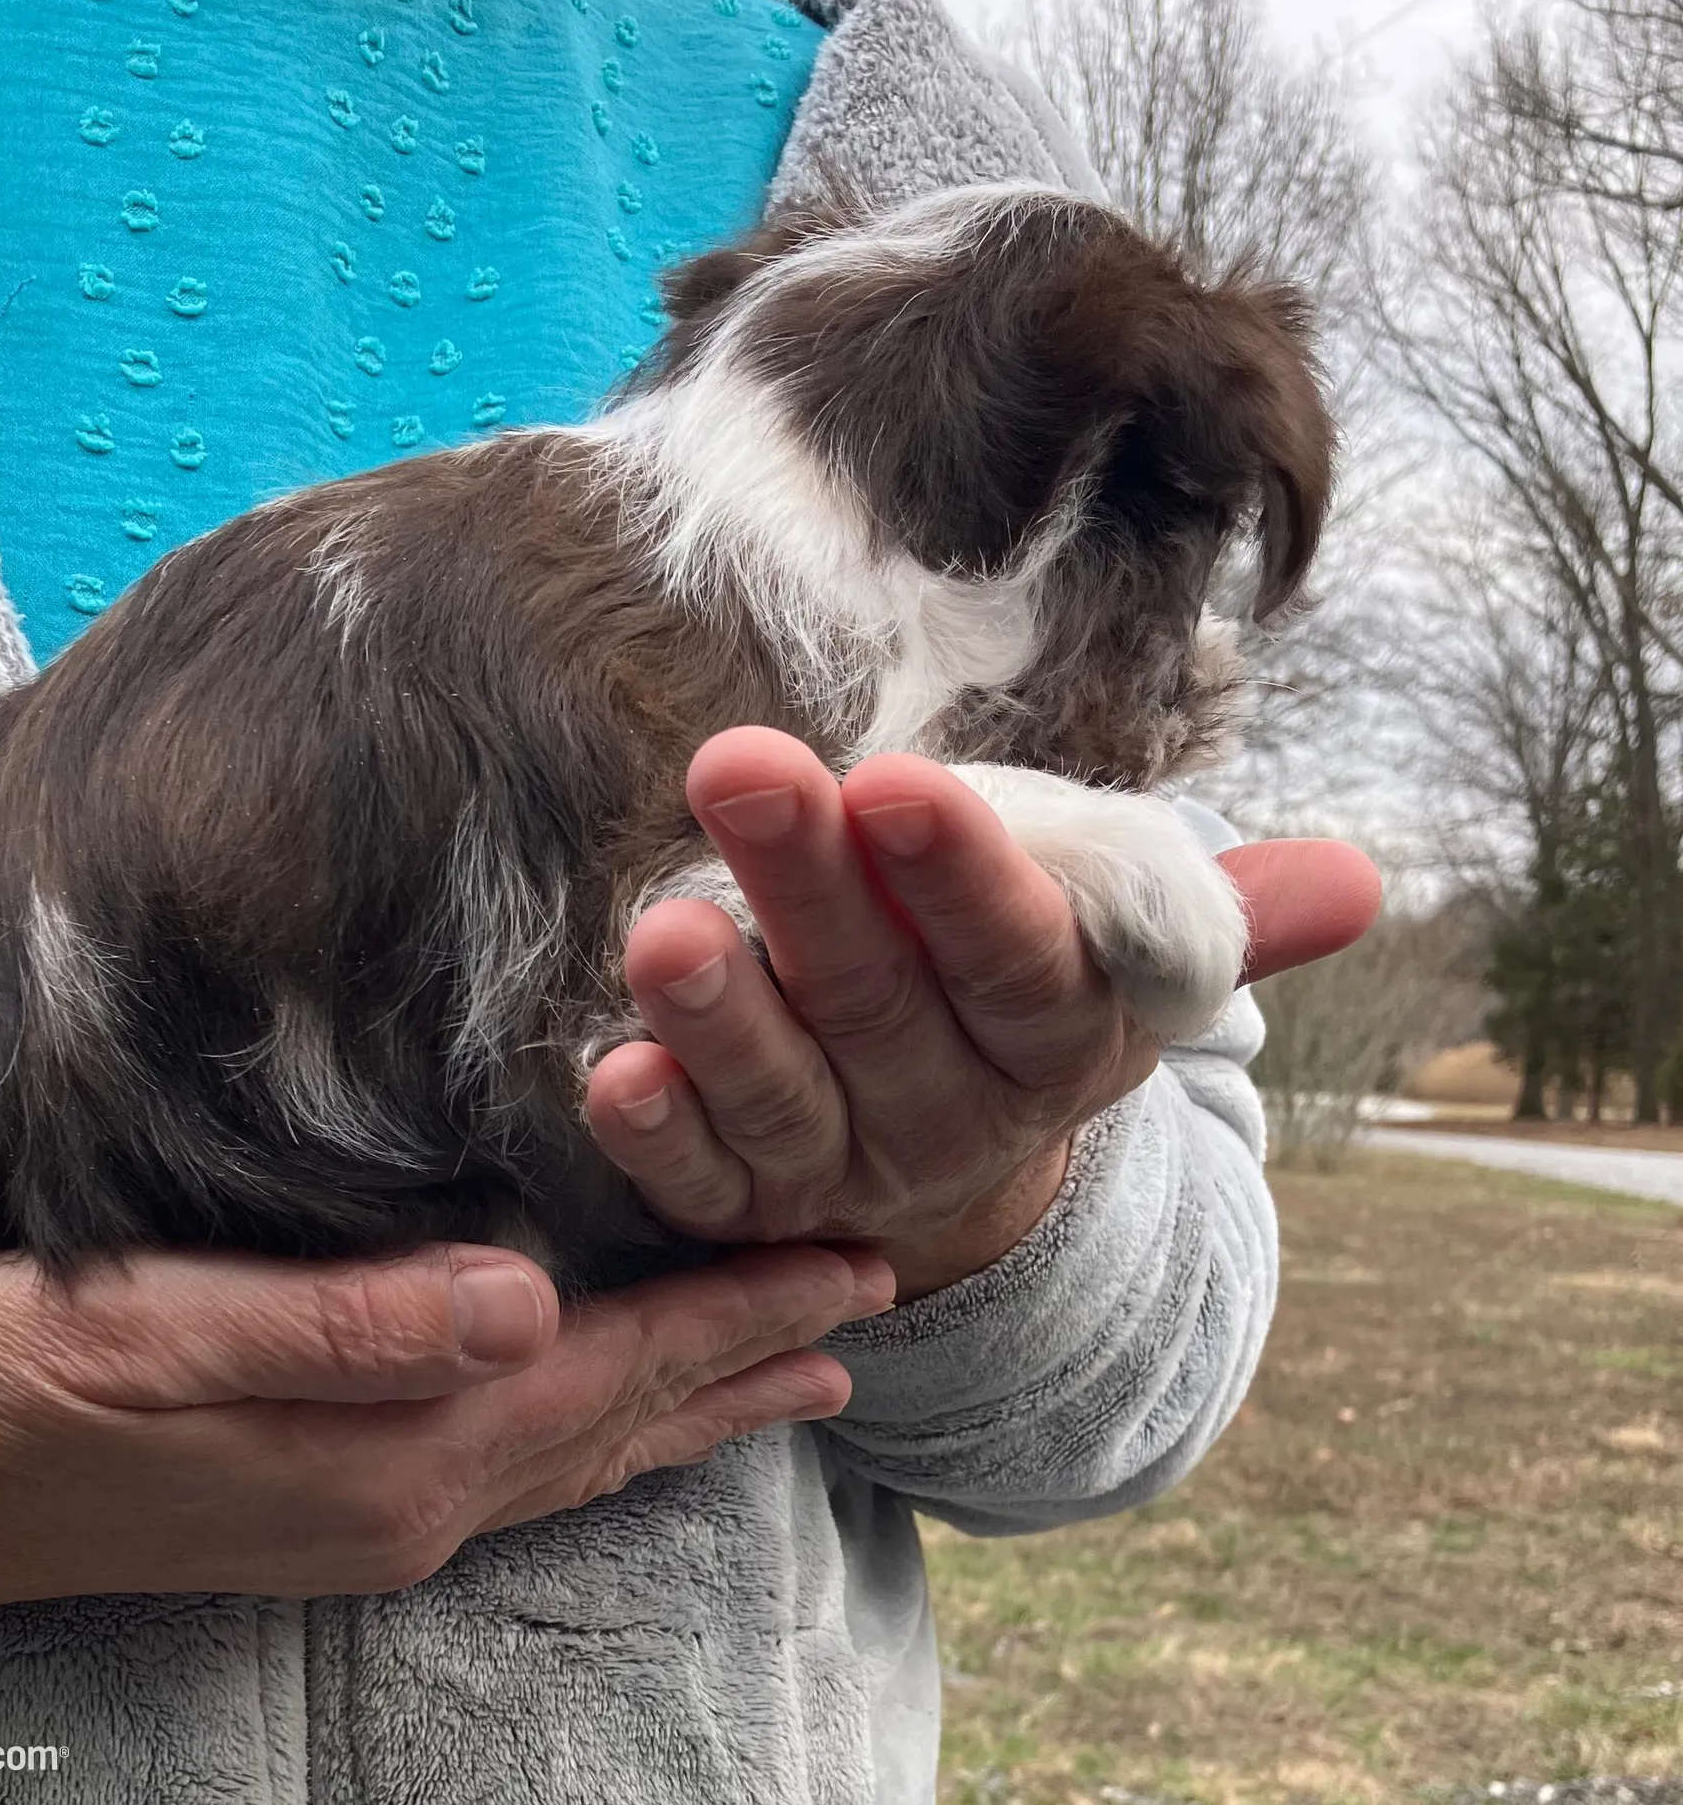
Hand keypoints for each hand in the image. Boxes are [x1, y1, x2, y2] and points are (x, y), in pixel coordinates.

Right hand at [0, 1238, 892, 1627]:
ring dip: (699, 1407)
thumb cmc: (5, 1377)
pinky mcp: (337, 1512)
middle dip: (754, 1355)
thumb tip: (529, 1298)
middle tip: (872, 1305)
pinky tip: (621, 1422)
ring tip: (798, 1380)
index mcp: (394, 1447)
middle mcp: (412, 1501)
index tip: (856, 1264)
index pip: (614, 1364)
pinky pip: (526, 1472)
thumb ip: (350, 1320)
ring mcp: (377, 1521)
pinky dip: (607, 1438)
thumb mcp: (159, 1324)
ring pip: (588, 1455)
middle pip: (628, 1415)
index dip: (738, 1309)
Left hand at [587, 729, 1379, 1299]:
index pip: (1017, 961)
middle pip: (883, 1005)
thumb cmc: (1013, 1006)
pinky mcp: (748, 1211)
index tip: (895, 781)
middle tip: (743, 769)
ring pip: (785, 1098)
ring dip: (726, 1018)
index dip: (962, 882)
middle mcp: (951, 1114)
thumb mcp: (1118, 971)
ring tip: (663, 928)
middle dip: (816, 892)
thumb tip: (1366, 878)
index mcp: (1053, 1040)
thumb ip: (1208, 918)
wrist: (945, 1170)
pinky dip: (660, 1137)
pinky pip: (704, 1186)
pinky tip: (613, 1074)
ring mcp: (843, 1173)